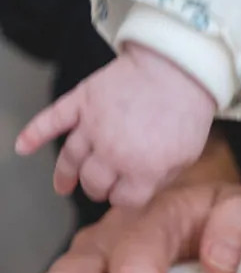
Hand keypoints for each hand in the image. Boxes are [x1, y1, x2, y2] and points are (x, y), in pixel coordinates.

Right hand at [16, 43, 215, 206]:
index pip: (124, 200)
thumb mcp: (184, 158)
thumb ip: (161, 178)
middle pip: (93, 182)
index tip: (127, 196)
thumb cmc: (185, 116)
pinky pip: (51, 121)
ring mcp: (93, 127)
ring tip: (64, 187)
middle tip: (100, 188)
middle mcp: (112, 154)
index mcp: (141, 172)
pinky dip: (34, 134)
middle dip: (97, 189)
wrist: (176, 71)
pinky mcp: (82, 102)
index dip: (126, 199)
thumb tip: (143, 190)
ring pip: (72, 160)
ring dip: (66, 175)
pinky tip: (22, 147)